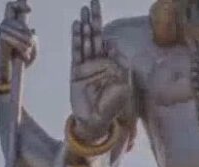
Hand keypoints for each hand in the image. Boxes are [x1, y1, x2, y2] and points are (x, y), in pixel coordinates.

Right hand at [0, 1, 37, 81]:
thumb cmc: (20, 64)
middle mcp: (5, 26)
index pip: (12, 8)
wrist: (10, 76)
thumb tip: (34, 30)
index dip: (21, 5)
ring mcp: (0, 32)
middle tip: (30, 47)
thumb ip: (34, 41)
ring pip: (16, 30)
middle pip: (19, 22)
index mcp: (12, 26)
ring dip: (24, 42)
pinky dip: (20, 46)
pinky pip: (10, 37)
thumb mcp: (32, 52)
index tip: (30, 10)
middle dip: (27, 35)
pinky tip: (23, 55)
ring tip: (26, 53)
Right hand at [71, 0, 134, 142]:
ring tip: (83, 10)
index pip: (111, 46)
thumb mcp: (121, 92)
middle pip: (97, 36)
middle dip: (96, 19)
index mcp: (114, 67)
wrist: (94, 121)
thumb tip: (114, 48)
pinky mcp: (76, 70)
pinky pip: (77, 51)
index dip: (108, 37)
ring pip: (86, 41)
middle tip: (94, 1)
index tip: (107, 36)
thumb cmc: (111, 110)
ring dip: (85, 25)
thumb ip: (121, 70)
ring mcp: (88, 65)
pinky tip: (77, 26)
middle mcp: (101, 63)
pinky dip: (77, 39)